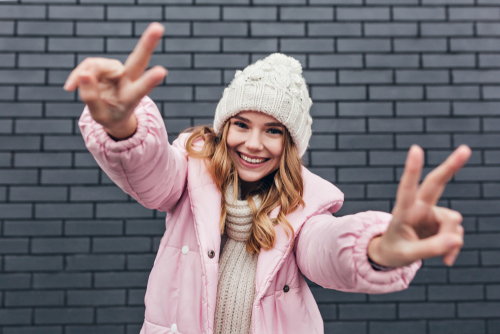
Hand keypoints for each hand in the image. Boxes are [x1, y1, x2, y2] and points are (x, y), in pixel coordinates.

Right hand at [64, 22, 166, 138]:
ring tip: (72, 89)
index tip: (162, 71)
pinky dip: (78, 76)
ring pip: (96, 66)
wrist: (113, 113)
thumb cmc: (110, 116)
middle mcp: (129, 79)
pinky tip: (70, 87)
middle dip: (147, 44)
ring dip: (83, 77)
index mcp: (132, 97)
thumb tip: (83, 75)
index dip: (150, 80)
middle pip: (138, 59)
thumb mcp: (100, 116)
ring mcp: (118, 69)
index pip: (141, 88)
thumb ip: (91, 98)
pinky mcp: (106, 65)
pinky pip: (88, 66)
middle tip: (158, 27)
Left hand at [368, 144, 471, 267]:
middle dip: (451, 166)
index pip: (407, 189)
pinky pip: (456, 234)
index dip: (412, 169)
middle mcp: (418, 207)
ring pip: (452, 222)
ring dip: (450, 241)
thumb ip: (431, 248)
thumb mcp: (408, 255)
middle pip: (436, 183)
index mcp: (403, 211)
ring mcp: (432, 213)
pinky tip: (445, 258)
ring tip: (440, 257)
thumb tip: (457, 239)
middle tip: (466, 149)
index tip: (416, 149)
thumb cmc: (395, 251)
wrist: (392, 254)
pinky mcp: (441, 221)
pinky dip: (452, 247)